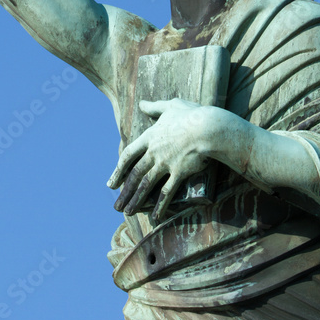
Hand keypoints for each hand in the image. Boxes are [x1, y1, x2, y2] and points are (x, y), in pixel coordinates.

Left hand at [108, 98, 217, 220]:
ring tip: (128, 213)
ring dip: (136, 200)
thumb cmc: (191, 115)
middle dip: (124, 192)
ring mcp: (165, 163)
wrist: (208, 128)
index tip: (111, 183)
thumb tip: (142, 104)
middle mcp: (154, 152)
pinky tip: (154, 215)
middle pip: (134, 174)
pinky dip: (160, 205)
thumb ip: (155, 107)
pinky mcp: (179, 172)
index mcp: (150, 137)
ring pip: (146, 185)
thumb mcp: (171, 106)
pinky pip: (167, 192)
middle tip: (117, 205)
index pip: (128, 155)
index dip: (118, 170)